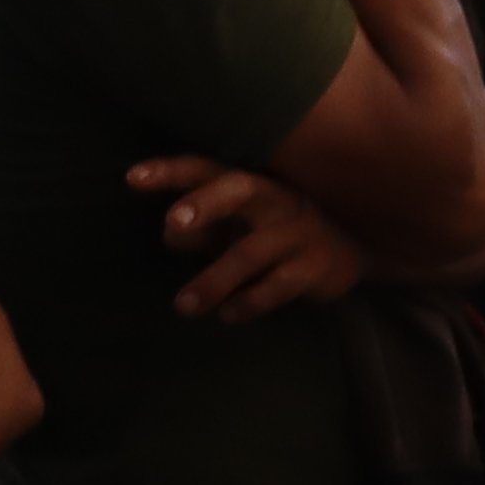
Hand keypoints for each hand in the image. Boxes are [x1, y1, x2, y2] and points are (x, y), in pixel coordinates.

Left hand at [135, 154, 375, 321]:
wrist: (352, 252)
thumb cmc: (275, 236)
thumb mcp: (235, 228)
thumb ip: (200, 230)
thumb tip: (171, 235)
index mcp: (250, 185)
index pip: (205, 170)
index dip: (171, 173)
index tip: (133, 179)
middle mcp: (275, 200)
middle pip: (240, 190)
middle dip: (207, 203)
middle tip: (174, 222)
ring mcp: (298, 233)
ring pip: (252, 251)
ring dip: (215, 280)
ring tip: (184, 306)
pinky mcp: (315, 267)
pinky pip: (278, 285)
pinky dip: (250, 302)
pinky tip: (227, 315)